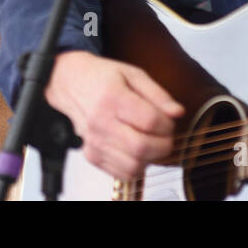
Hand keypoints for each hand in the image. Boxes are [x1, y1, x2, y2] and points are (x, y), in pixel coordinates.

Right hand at [46, 50, 184, 180]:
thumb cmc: (103, 77)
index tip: (169, 120)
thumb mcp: (133, 74)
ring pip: (134, 166)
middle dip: (164, 145)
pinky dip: (137, 167)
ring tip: (151, 142)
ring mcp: (94, 142)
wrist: (70, 83)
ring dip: (151, 158)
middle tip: (165, 135)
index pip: (149, 121)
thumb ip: (158, 94)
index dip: (167, 124)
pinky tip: (137, 151)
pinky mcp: (92, 155)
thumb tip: (178, 112)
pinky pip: (122, 173)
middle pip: (142, 147)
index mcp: (112, 97)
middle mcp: (100, 122)